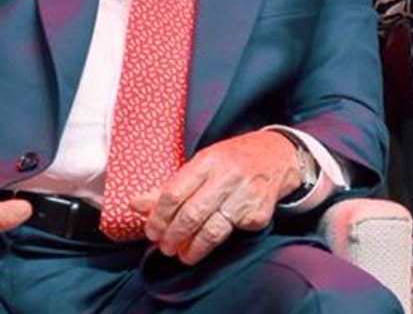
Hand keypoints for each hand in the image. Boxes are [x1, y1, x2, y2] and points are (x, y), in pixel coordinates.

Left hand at [131, 130, 301, 264]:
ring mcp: (245, 196)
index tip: (151, 231)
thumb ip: (170, 186)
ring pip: (211, 231)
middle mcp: (227, 177)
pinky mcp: (259, 214)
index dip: (158, 217)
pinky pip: (231, 234)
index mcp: (208, 161)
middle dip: (172, 236)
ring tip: (182, 254)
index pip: (174, 193)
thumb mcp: (201, 164)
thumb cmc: (232, 161)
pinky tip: (206, 246)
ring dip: (192, 248)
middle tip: (164, 247)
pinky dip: (215, 245)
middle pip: (191, 215)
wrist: (277, 157)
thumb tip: (135, 204)